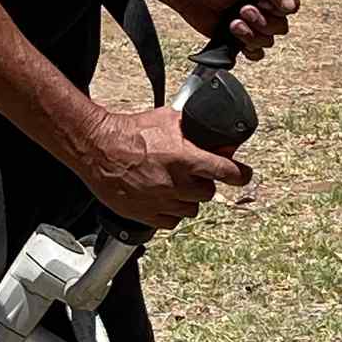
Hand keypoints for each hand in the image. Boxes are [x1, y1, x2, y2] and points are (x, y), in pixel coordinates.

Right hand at [75, 106, 251, 229]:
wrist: (97, 148)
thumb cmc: (130, 132)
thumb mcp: (167, 119)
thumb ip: (193, 129)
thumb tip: (215, 139)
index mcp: (185, 159)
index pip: (227, 172)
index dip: (240, 174)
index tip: (244, 175)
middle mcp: (175, 183)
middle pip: (208, 193)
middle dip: (204, 183)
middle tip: (194, 175)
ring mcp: (160, 202)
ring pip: (190, 210)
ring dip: (187, 199)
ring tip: (174, 186)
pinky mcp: (145, 215)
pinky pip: (170, 222)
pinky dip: (170, 213)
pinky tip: (162, 199)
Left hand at [178, 0, 299, 62]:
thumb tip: (290, 7)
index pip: (290, 8)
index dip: (276, 9)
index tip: (259, 0)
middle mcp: (265, 9)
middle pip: (280, 28)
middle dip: (260, 21)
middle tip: (242, 10)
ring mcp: (253, 25)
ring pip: (267, 42)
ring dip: (249, 34)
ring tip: (232, 22)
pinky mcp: (239, 40)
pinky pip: (256, 54)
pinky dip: (248, 48)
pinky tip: (234, 37)